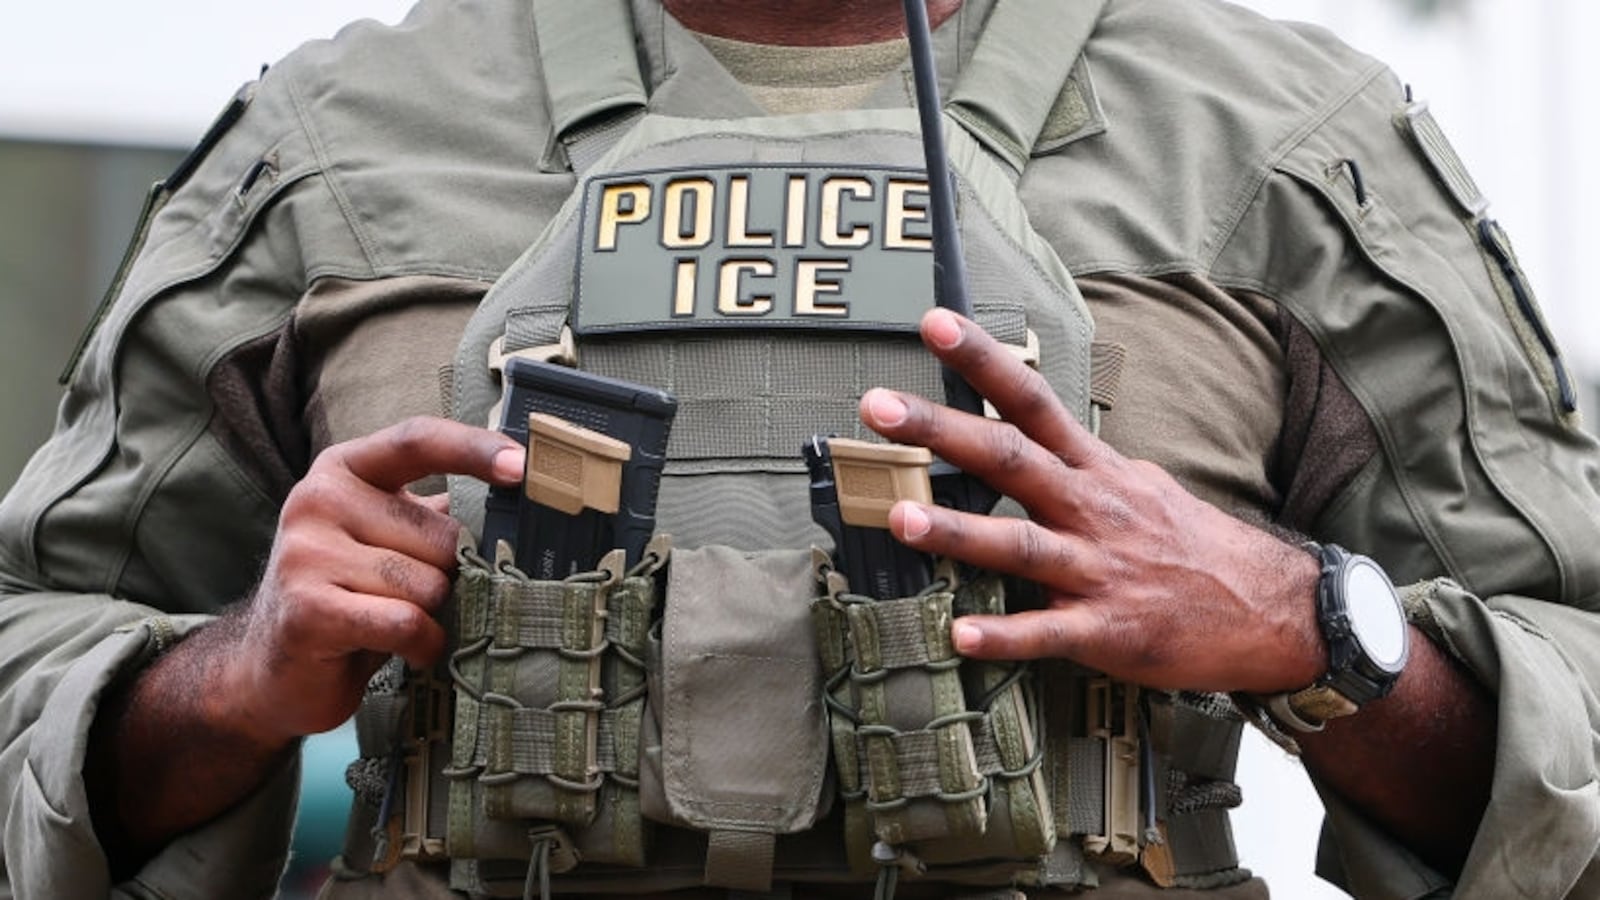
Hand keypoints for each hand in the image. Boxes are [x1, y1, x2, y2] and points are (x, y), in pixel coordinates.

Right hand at [220, 416, 522, 746]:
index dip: (475, 449)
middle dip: (448, 574)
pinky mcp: (308, 610)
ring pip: (428, 583)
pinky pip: (405, 622)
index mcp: (345, 469)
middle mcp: (318, 500)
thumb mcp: (388, 539)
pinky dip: (422, 644)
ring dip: (432, 614)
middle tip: (415, 596)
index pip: (417, 440)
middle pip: (441, 534)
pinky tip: (406, 649)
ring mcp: (306, 554)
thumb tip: (518, 500)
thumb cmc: (350, 595)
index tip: (523, 465)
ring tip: (398, 623)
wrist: (272, 665)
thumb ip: (436, 515)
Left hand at [860, 309, 1322, 693]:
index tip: (934, 323)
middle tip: (879, 406)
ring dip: (957, 533)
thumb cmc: (1193, 546)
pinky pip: (1048, 633)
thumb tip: (1027, 438)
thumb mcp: (1138, 485)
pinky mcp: (1109, 630)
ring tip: (900, 520)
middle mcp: (1092, 509)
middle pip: (1010, 459)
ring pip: (1019, 546)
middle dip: (942, 430)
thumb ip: (1076, 465)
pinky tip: (961, 634)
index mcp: (1096, 470)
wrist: (1273, 609)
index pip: (1032, 400)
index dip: (982, 361)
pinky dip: (1004, 635)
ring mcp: (1099, 570)